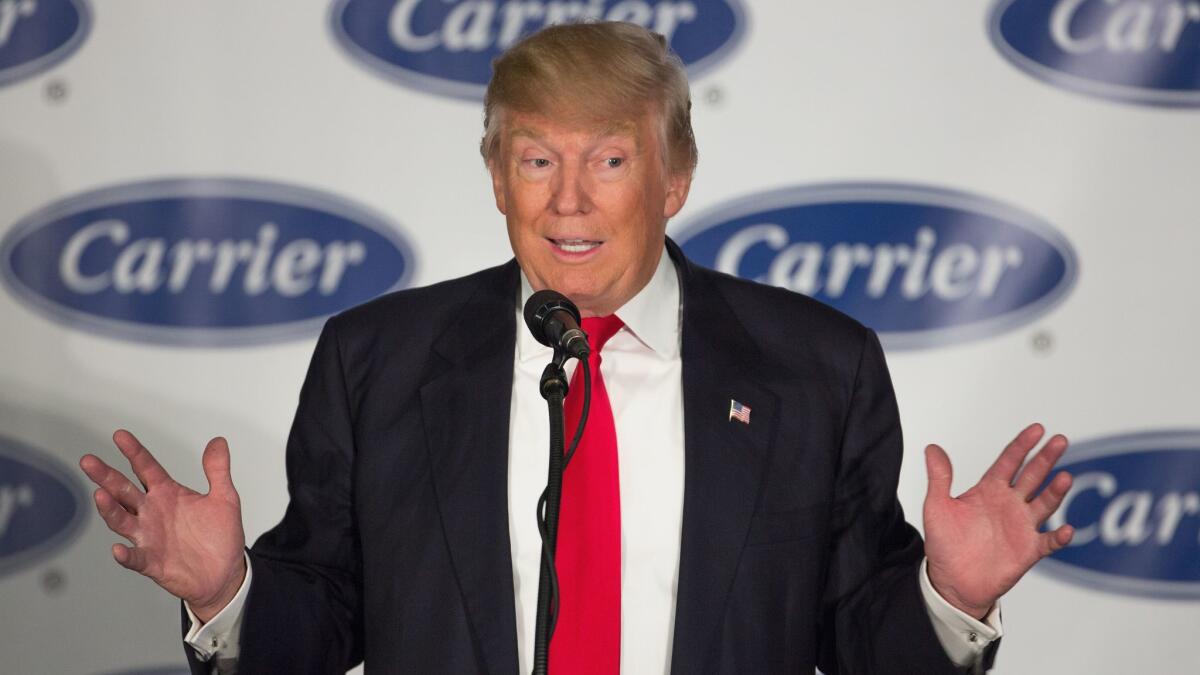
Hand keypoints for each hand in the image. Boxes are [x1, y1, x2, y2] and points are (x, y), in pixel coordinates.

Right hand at [79, 430, 246, 622]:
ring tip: (100, 495)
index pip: (146, 468)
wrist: (224, 573)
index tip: (120, 435)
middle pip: (124, 491)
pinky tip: (118, 549)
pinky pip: (135, 558)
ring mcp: (149, 537)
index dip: (134, 452)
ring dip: (110, 509)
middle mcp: (152, 512)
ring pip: (122, 520)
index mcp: (168, 494)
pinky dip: (125, 554)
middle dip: (106, 476)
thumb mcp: (224, 498)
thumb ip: (217, 470)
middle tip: (89, 461)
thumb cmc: (220, 536)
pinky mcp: (152, 562)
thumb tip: (218, 441)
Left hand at [922, 423, 1073, 618]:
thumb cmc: (944, 544)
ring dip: (1055, 491)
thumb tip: (932, 447)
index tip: (1038, 429)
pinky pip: (1049, 542)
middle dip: (1046, 458)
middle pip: (1032, 476)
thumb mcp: (937, 507)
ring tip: (1064, 477)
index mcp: (989, 490)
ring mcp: (1021, 526)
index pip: (1009, 461)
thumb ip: (939, 478)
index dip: (1022, 445)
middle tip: (1060, 440)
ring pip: (1045, 503)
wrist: (952, 581)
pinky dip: (1059, 536)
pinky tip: (1066, 529)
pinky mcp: (1028, 550)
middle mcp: (1009, 504)